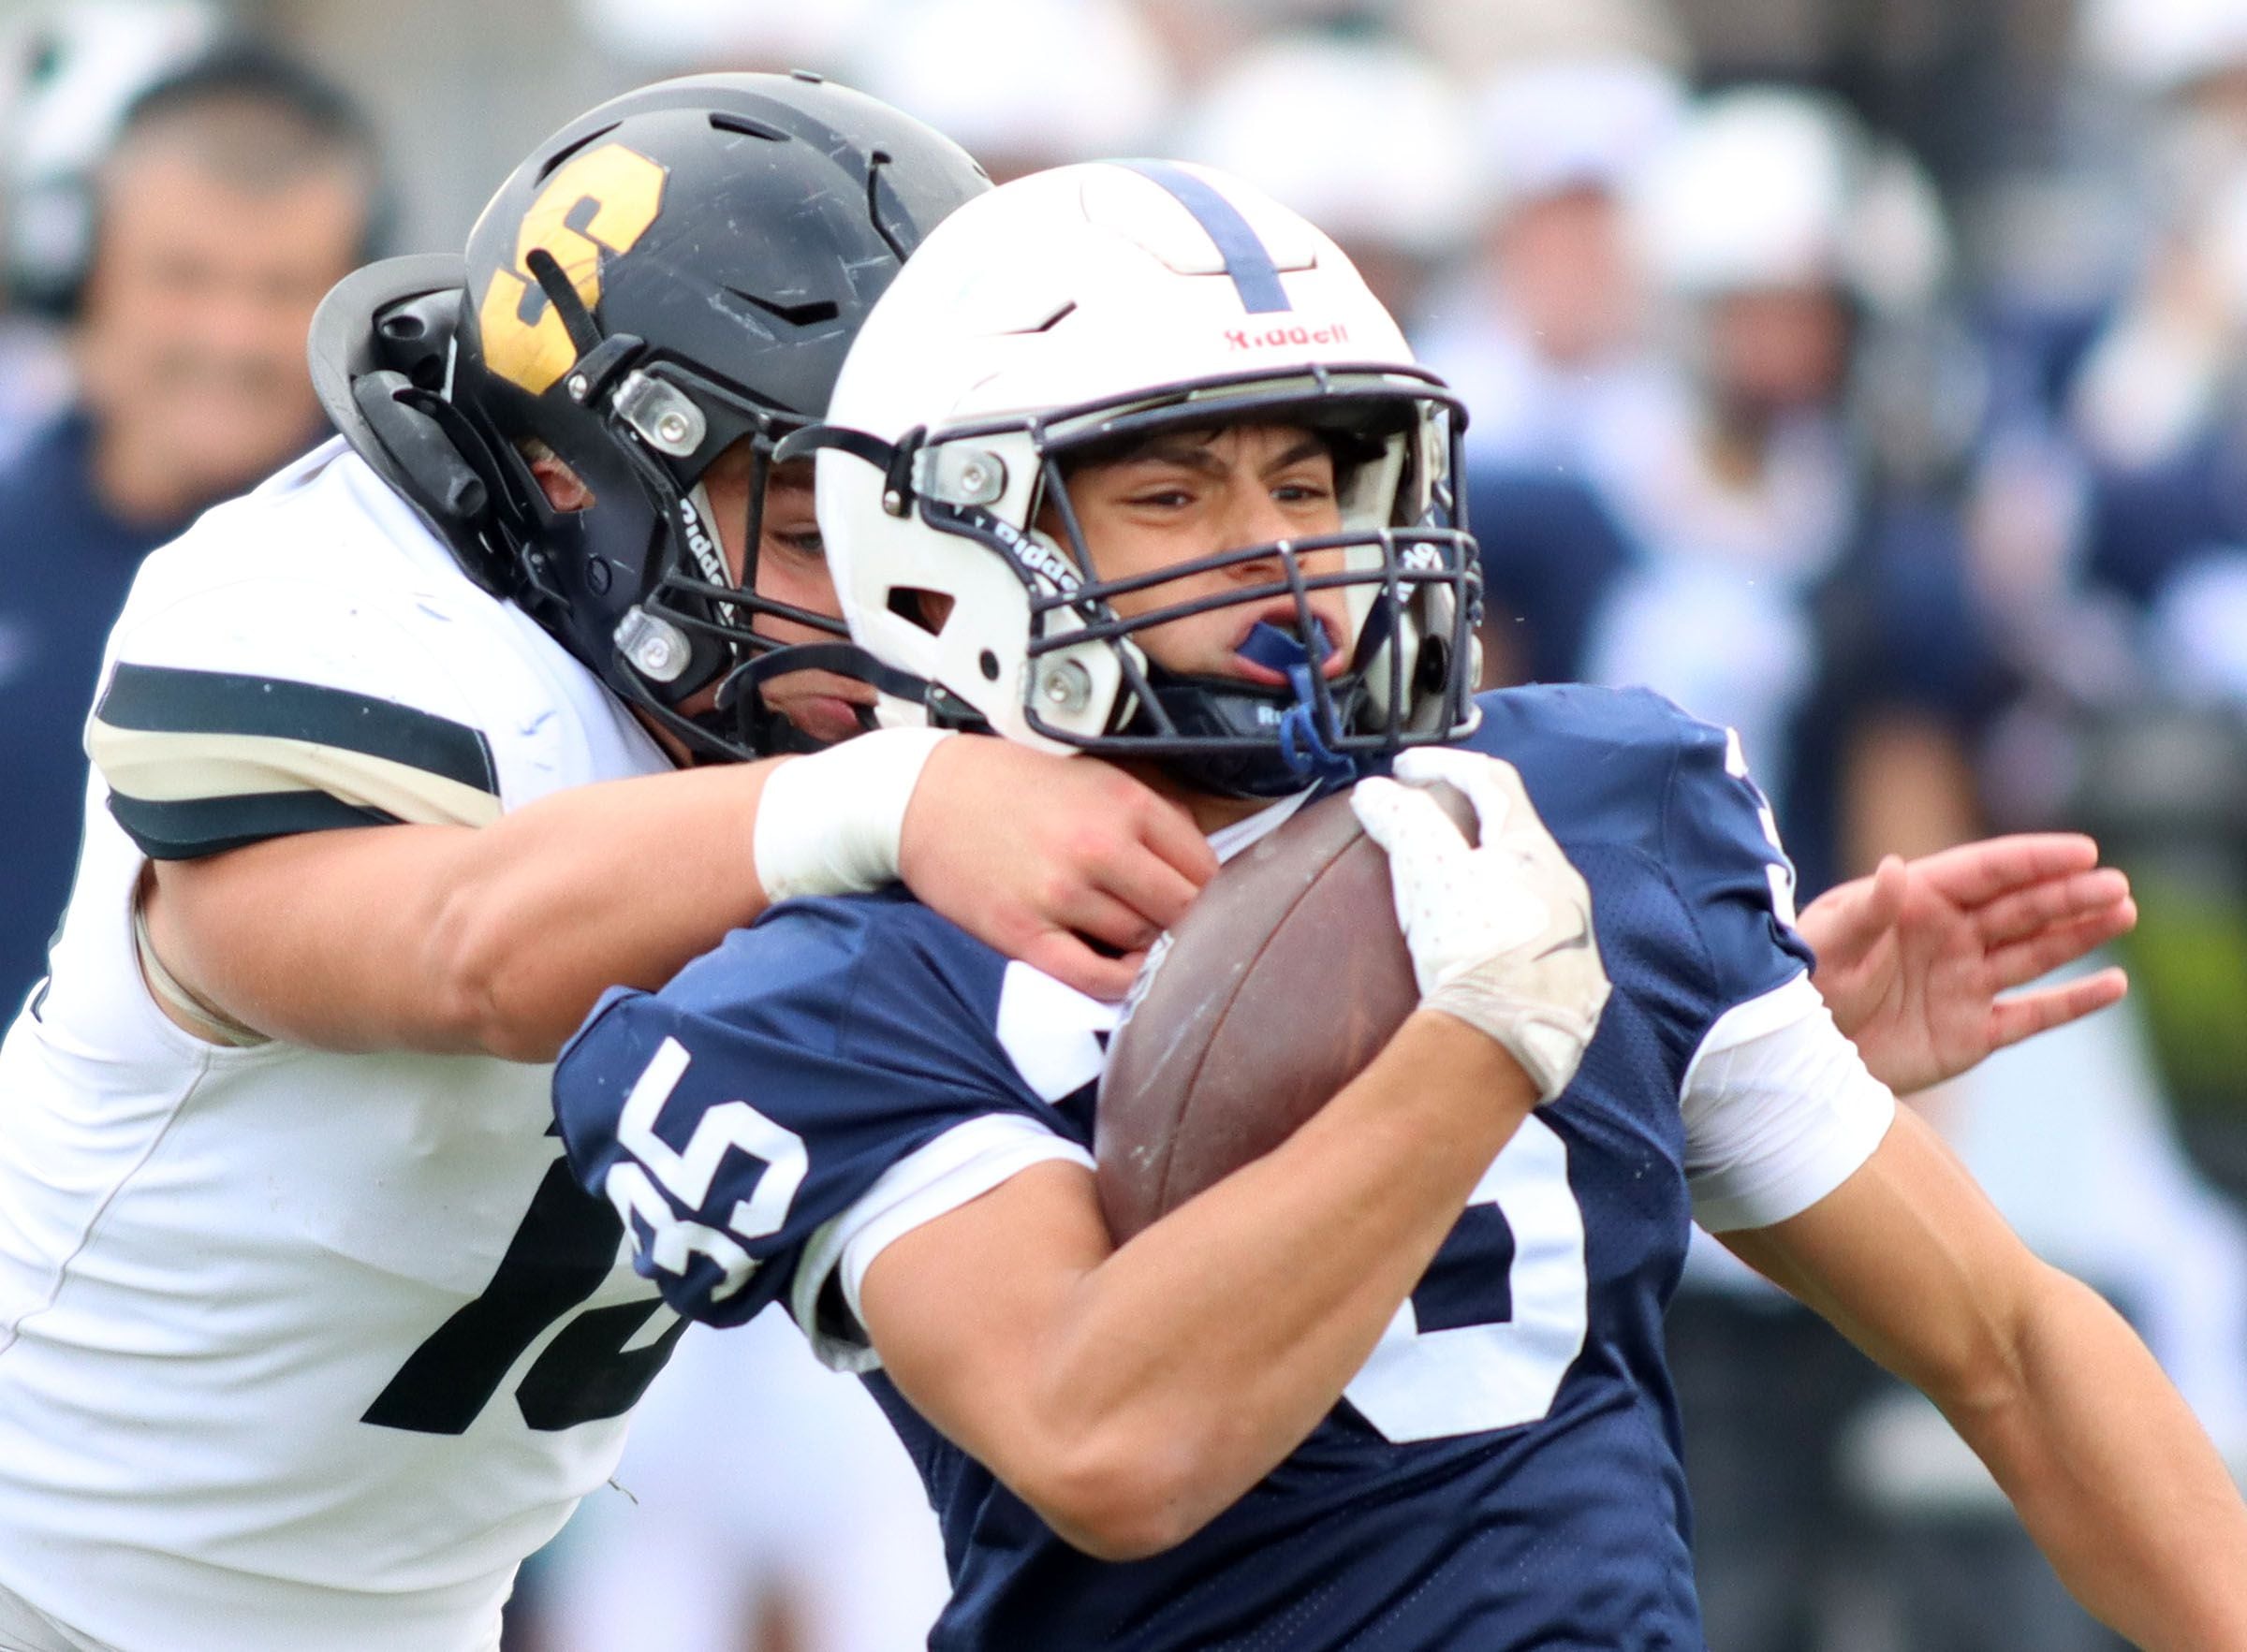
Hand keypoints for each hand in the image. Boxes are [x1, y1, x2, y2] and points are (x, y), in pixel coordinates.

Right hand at [899, 737, 1216, 1000]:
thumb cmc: (1015, 787)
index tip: (1209, 906)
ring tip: (1145, 947)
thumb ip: (1150, 818)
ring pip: (1142, 943)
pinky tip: (1124, 974)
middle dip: (1190, 928)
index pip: (1205, 867)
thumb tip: (1203, 870)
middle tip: (1186, 936)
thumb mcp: (1094, 778)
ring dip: (1151, 950)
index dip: (1215, 894)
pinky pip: (1095, 978)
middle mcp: (1100, 847)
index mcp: (1126, 804)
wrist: (923, 795)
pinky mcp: (1024, 933)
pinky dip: (1120, 984)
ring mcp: (1061, 894)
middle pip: (1182, 911)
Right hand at [1351, 748, 1609, 1101]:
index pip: (1493, 781)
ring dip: (1492, 874)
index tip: (1405, 768)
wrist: (1506, 1044)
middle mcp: (1565, 886)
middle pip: (1518, 834)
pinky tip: (1484, 945)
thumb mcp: (1426, 871)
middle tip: (1428, 824)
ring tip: (1452, 887)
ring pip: (1532, 887)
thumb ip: (1402, 820)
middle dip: (1472, 821)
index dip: (1445, 763)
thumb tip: (1376, 792)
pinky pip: (1538, 937)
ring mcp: (1575, 938)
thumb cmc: (1470, 946)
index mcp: (1533, 850)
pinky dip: (1505, 924)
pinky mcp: (1573, 985)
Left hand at [1799, 834, 2134, 1095]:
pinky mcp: (1971, 1033)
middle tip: (2116, 885)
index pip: (1986, 872)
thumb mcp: (1826, 945)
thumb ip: (1865, 912)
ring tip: (2123, 913)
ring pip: (2035, 953)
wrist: (1793, 1056)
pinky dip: (2072, 1002)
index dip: (2035, 859)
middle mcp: (1949, 938)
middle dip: (2069, 895)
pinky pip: (2032, 1014)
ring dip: (2080, 935)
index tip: (2083, 850)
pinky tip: (2113, 984)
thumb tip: (1896, 868)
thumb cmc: (1798, 987)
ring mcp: (1964, 984)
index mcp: (1916, 903)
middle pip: (2021, 909)